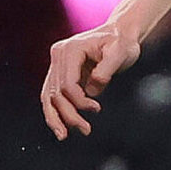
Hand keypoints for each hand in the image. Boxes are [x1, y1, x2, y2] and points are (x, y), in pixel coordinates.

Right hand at [41, 23, 142, 137]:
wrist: (120, 33)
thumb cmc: (122, 41)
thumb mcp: (121, 52)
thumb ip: (107, 69)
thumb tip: (93, 89)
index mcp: (70, 50)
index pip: (66, 83)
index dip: (79, 101)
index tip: (97, 108)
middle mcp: (58, 55)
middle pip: (55, 93)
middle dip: (68, 114)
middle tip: (86, 130)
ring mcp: (57, 63)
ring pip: (48, 96)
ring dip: (56, 118)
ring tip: (64, 136)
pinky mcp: (60, 72)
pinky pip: (52, 95)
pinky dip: (55, 111)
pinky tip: (61, 126)